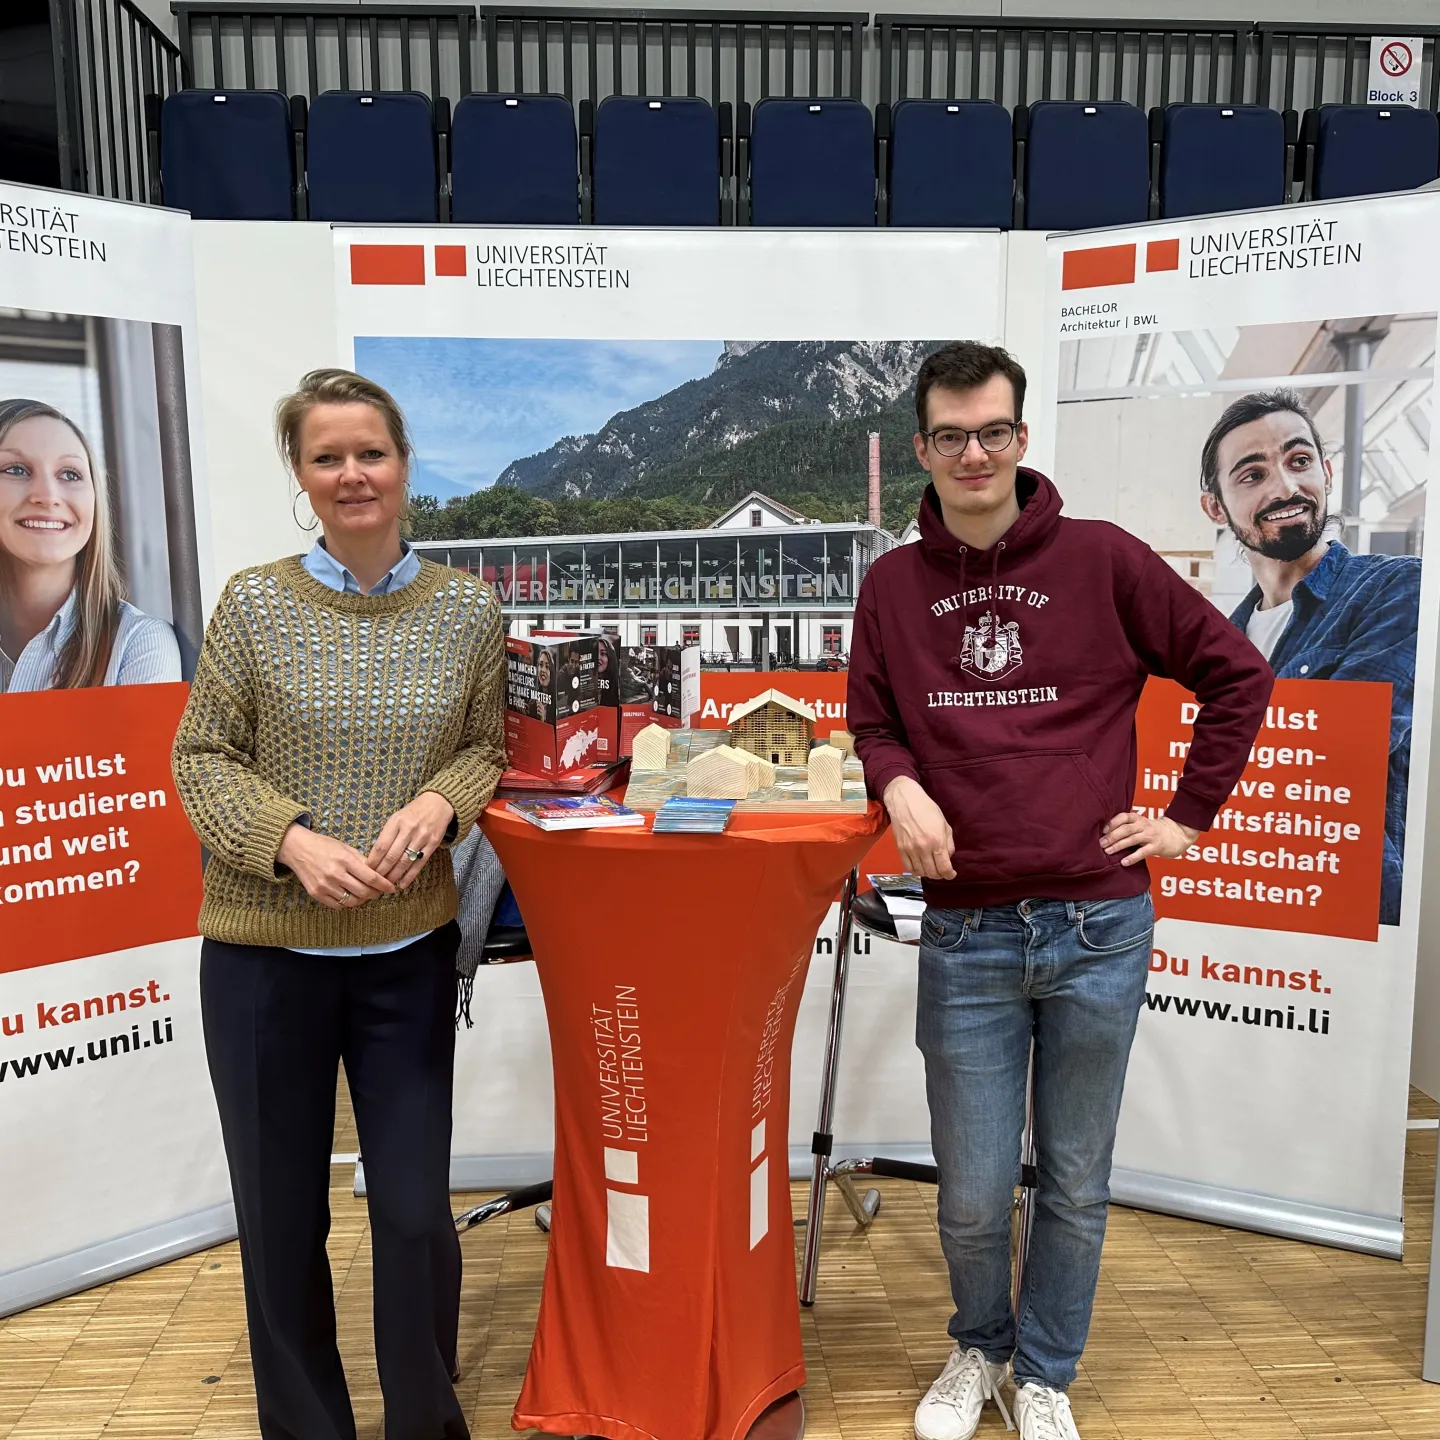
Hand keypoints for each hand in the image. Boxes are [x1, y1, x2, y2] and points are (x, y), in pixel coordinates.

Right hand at [278, 825, 396, 907]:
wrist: (297, 849)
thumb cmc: (324, 846)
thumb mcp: (346, 847)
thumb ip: (362, 860)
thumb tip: (380, 872)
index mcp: (345, 860)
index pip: (371, 877)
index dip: (384, 885)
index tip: (391, 888)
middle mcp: (335, 874)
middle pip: (364, 892)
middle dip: (376, 894)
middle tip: (379, 892)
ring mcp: (325, 886)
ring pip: (352, 901)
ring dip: (362, 900)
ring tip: (365, 894)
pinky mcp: (316, 894)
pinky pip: (338, 905)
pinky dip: (347, 903)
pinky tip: (350, 896)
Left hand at [368, 790, 454, 888]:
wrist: (438, 803)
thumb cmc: (413, 812)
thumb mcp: (397, 817)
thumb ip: (387, 834)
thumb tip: (376, 857)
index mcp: (396, 822)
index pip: (381, 846)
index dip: (373, 861)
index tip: (367, 870)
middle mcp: (408, 830)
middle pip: (392, 856)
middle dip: (382, 872)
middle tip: (375, 882)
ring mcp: (422, 837)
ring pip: (405, 862)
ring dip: (394, 876)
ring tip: (387, 884)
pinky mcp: (433, 844)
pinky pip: (419, 863)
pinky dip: (410, 876)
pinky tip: (402, 884)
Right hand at [882, 776, 956, 880]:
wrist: (905, 800)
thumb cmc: (926, 809)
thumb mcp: (944, 824)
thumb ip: (948, 843)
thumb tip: (948, 857)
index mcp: (937, 841)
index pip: (944, 868)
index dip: (949, 874)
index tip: (951, 874)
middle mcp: (923, 848)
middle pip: (932, 873)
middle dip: (940, 875)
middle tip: (942, 871)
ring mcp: (910, 849)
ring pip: (920, 872)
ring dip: (928, 873)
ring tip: (931, 868)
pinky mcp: (901, 849)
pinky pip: (908, 867)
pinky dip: (916, 871)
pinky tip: (920, 866)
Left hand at [1102, 811, 1199, 866]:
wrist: (1176, 834)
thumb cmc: (1152, 831)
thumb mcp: (1140, 824)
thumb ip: (1126, 827)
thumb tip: (1105, 836)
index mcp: (1138, 819)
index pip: (1123, 817)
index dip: (1112, 823)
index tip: (1102, 830)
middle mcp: (1143, 825)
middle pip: (1125, 829)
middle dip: (1112, 836)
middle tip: (1101, 843)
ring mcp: (1150, 836)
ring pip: (1132, 839)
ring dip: (1118, 845)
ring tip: (1108, 851)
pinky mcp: (1156, 847)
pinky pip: (1143, 852)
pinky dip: (1132, 857)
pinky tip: (1124, 862)